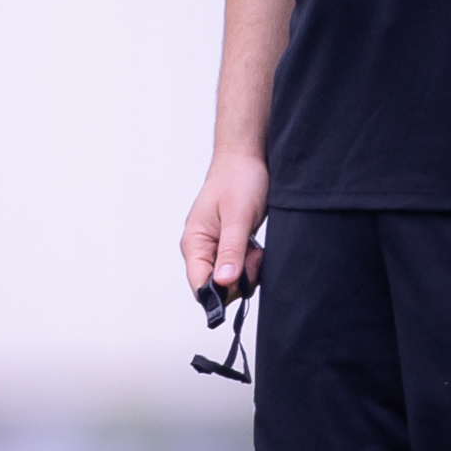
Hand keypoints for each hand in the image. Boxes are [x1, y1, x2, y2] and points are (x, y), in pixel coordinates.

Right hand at [181, 151, 268, 301]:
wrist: (246, 158)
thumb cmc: (238, 180)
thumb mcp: (238, 218)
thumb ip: (231, 251)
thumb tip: (223, 282)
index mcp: (194, 242)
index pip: (199, 284)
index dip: (219, 292)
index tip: (241, 280)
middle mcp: (200, 248)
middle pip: (215, 286)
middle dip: (238, 280)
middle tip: (253, 257)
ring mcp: (214, 247)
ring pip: (228, 279)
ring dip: (246, 271)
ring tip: (256, 249)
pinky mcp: (227, 245)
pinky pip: (237, 268)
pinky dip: (250, 264)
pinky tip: (256, 248)